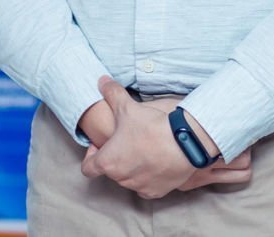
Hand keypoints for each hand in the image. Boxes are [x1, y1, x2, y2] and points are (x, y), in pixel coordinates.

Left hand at [80, 76, 248, 198]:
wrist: (184, 143)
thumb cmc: (151, 127)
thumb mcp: (127, 106)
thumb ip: (111, 93)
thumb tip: (102, 81)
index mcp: (108, 162)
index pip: (88, 168)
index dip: (91, 155)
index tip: (100, 144)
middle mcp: (121, 178)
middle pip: (110, 171)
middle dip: (114, 157)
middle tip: (125, 142)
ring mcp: (139, 187)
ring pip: (128, 179)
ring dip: (131, 168)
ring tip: (142, 149)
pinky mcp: (157, 192)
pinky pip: (146, 187)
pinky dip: (148, 177)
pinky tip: (155, 162)